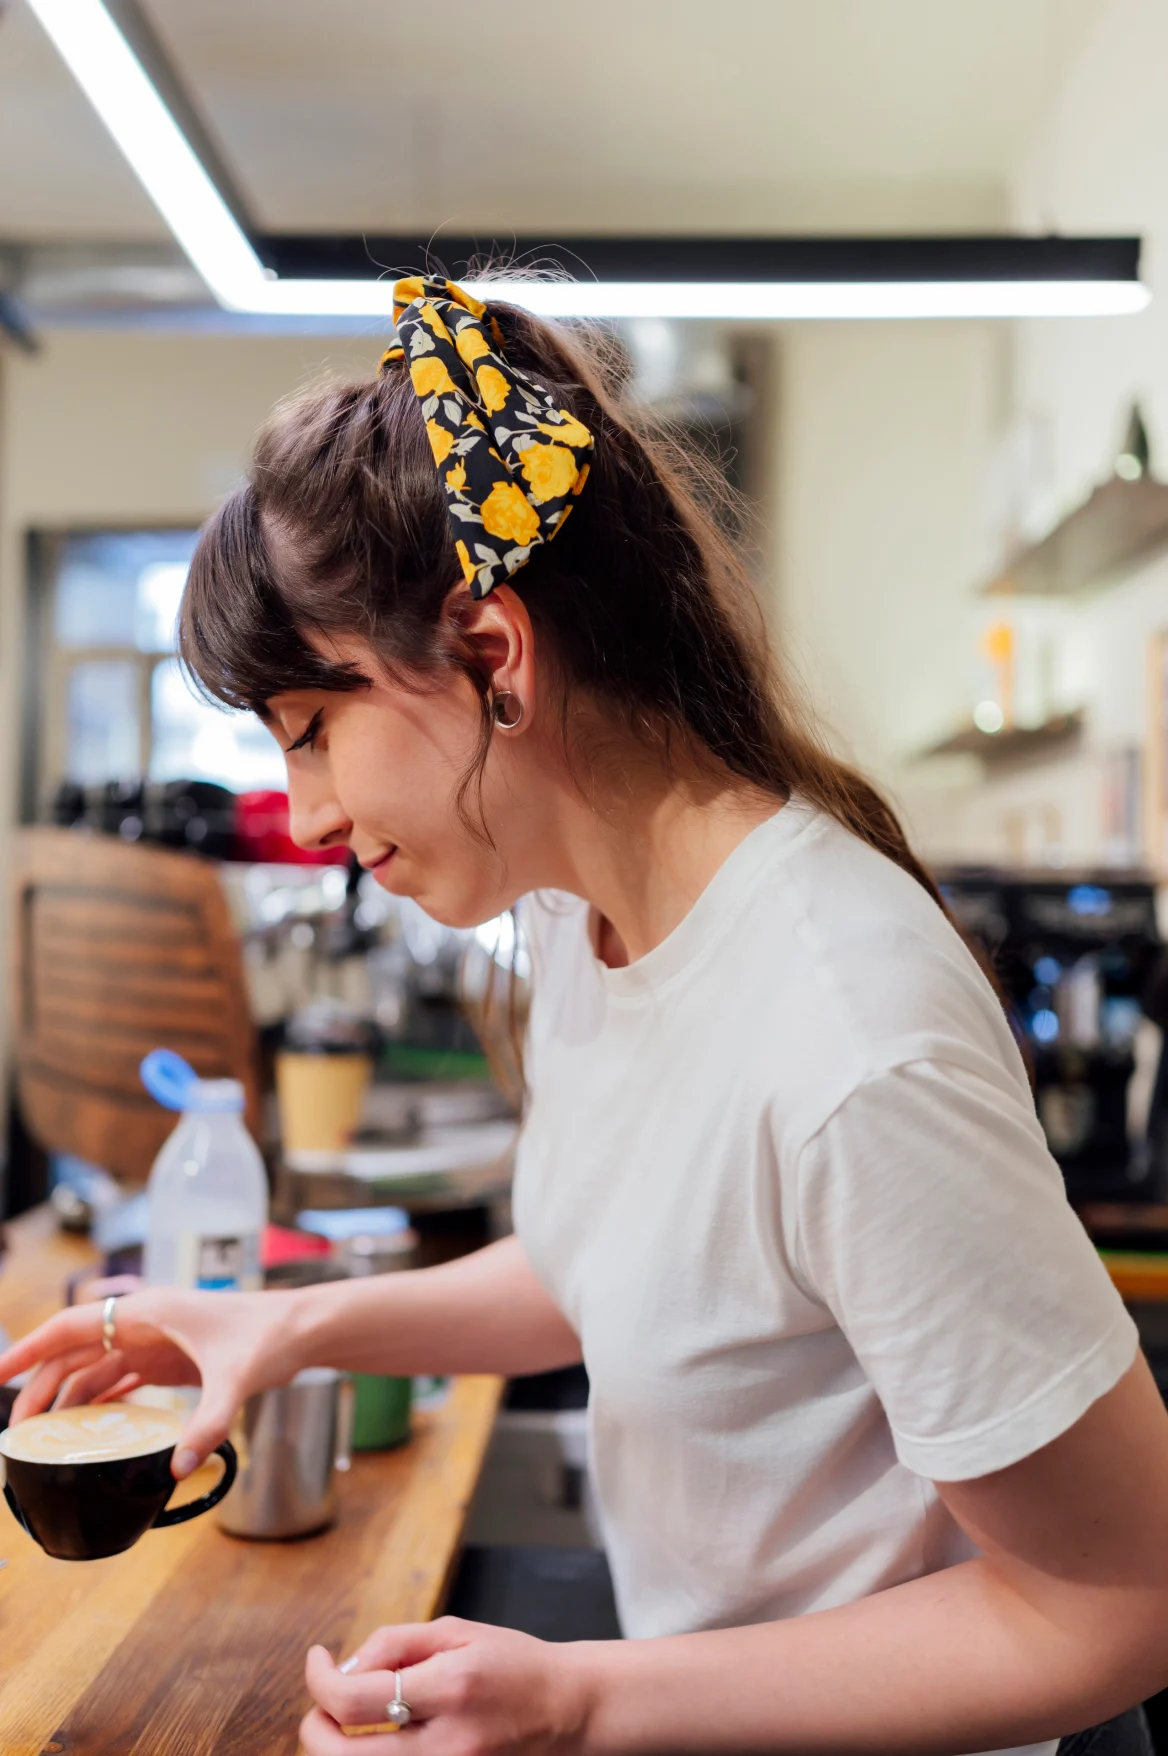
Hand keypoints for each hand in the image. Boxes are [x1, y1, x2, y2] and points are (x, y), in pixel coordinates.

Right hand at [0, 1284, 303, 1477]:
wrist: (301, 1328)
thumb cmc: (270, 1337)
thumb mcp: (237, 1378)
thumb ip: (209, 1421)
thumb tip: (179, 1464)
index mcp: (148, 1312)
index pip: (72, 1327)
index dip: (29, 1349)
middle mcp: (144, 1322)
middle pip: (75, 1351)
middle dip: (41, 1386)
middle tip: (16, 1429)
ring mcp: (156, 1340)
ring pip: (95, 1366)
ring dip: (67, 1396)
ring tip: (41, 1433)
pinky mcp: (170, 1358)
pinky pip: (120, 1377)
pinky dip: (98, 1398)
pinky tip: (85, 1424)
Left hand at [300, 1617, 594, 1755]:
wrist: (564, 1708)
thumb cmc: (512, 1663)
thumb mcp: (457, 1632)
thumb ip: (395, 1644)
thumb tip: (343, 1669)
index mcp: (449, 1686)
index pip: (354, 1699)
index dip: (319, 1679)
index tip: (318, 1658)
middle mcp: (447, 1742)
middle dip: (315, 1726)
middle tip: (321, 1701)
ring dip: (337, 1747)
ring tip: (347, 1719)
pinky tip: (375, 1737)